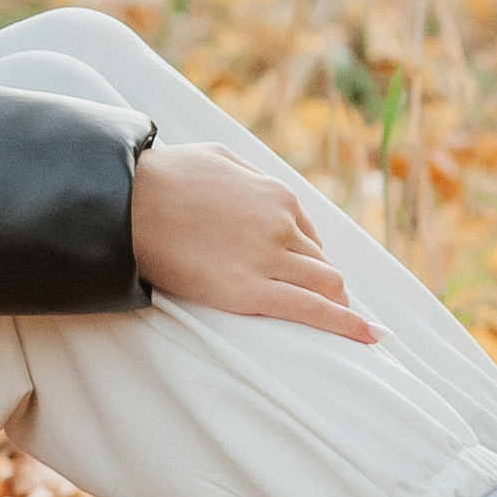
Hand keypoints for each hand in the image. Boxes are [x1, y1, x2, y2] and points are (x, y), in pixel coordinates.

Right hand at [130, 140, 380, 339]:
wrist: (128, 203)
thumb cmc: (165, 178)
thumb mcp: (219, 159)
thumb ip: (250, 177)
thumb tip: (261, 188)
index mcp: (276, 195)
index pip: (309, 234)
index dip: (308, 259)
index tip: (304, 275)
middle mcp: (281, 225)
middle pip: (322, 263)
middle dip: (326, 286)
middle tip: (325, 308)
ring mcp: (268, 258)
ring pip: (325, 285)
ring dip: (336, 305)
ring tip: (343, 327)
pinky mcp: (250, 291)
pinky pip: (311, 310)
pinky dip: (346, 325)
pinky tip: (368, 337)